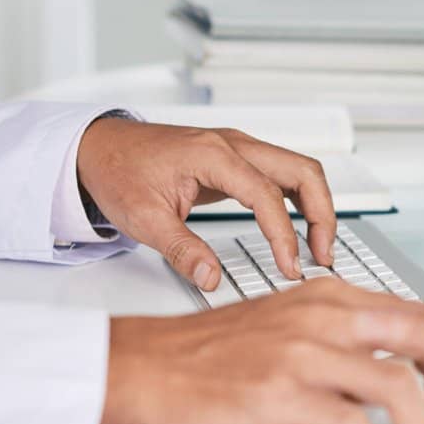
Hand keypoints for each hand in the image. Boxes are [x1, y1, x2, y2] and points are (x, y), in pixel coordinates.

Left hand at [75, 118, 334, 288]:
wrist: (100, 148)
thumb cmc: (118, 172)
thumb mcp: (143, 218)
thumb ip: (181, 250)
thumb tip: (211, 278)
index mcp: (212, 154)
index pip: (267, 194)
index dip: (283, 235)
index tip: (289, 267)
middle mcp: (233, 144)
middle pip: (302, 170)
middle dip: (322, 213)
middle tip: (323, 255)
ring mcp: (237, 148)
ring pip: (298, 169)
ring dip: (316, 206)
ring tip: (318, 247)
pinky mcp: (235, 159)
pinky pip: (281, 174)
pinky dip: (298, 200)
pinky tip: (297, 228)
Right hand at [103, 280, 423, 423]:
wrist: (145, 365)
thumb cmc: (206, 354)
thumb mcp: (282, 325)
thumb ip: (336, 342)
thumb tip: (391, 385)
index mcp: (327, 297)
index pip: (416, 316)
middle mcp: (322, 317)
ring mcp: (303, 354)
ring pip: (398, 387)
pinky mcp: (281, 394)